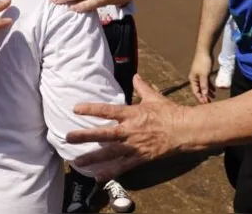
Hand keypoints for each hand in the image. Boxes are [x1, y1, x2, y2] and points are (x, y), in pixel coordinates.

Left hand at [66, 75, 187, 179]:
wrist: (184, 130)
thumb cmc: (169, 112)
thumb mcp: (154, 97)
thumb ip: (142, 87)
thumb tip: (136, 76)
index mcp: (131, 113)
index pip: (107, 110)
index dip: (91, 109)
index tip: (76, 109)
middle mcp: (129, 130)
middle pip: (104, 133)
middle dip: (85, 136)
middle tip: (68, 137)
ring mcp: (134, 145)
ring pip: (110, 152)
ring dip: (93, 157)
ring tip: (77, 161)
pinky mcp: (140, 157)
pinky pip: (123, 166)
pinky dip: (111, 172)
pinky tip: (98, 177)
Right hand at [189, 50, 214, 103]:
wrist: (205, 52)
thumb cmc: (203, 63)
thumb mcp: (204, 75)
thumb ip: (204, 85)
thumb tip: (205, 94)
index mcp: (193, 79)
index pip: (196, 91)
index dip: (200, 97)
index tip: (205, 103)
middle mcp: (195, 78)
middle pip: (199, 90)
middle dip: (204, 96)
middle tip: (209, 103)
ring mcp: (200, 76)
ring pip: (204, 86)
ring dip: (208, 92)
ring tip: (213, 97)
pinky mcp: (204, 73)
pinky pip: (207, 82)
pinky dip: (210, 86)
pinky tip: (214, 90)